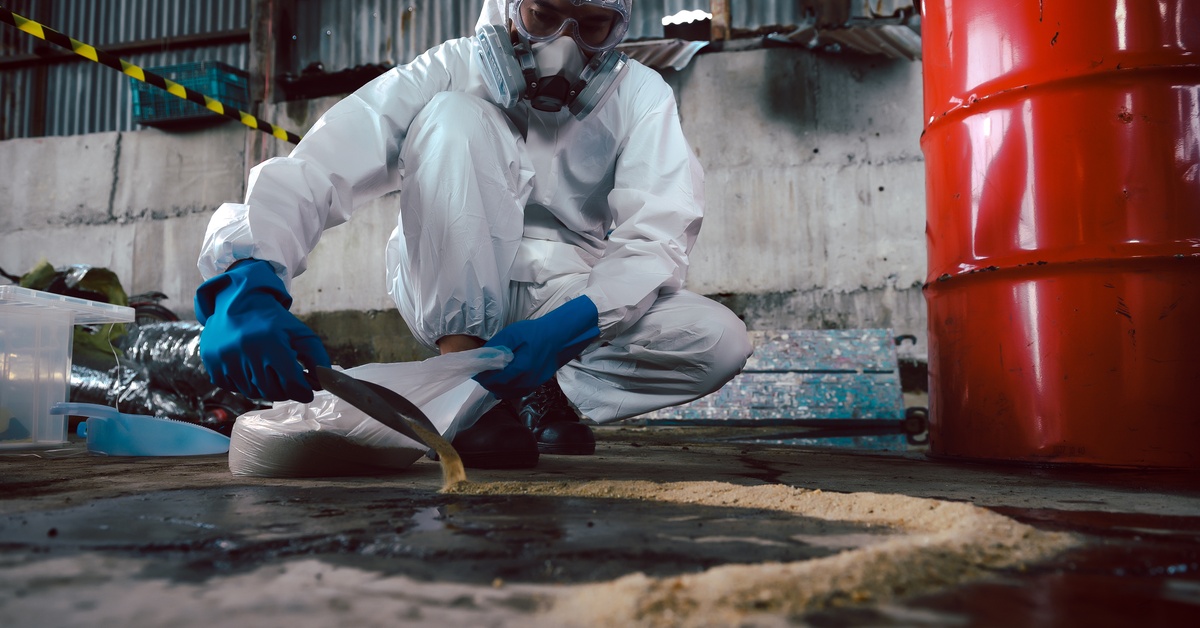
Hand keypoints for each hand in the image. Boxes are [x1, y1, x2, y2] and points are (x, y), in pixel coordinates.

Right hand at [194, 259, 330, 401]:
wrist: (238, 301)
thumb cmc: (273, 321)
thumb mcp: (300, 333)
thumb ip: (317, 358)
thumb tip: (322, 383)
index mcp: (271, 342)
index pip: (291, 383)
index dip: (303, 391)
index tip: (307, 392)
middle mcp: (246, 350)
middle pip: (272, 391)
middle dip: (286, 391)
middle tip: (290, 384)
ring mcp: (226, 358)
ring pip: (253, 392)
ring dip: (265, 387)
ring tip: (269, 372)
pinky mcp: (212, 362)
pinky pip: (234, 387)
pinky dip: (245, 383)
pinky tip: (250, 368)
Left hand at [474, 295, 599, 398]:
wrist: (559, 338)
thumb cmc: (536, 333)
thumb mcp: (513, 334)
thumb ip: (496, 347)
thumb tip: (481, 357)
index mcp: (520, 369)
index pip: (493, 379)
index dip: (480, 375)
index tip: (473, 369)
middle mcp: (525, 381)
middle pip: (498, 388)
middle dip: (486, 381)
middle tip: (480, 371)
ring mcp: (530, 386)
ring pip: (506, 393)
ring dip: (494, 386)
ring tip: (489, 375)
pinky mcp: (534, 386)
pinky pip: (515, 392)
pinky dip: (505, 388)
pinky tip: (502, 379)